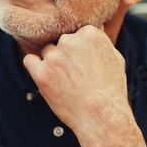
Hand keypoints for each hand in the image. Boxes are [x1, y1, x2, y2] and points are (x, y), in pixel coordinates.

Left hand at [22, 26, 132, 141]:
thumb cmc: (111, 90)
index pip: (77, 33)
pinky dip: (35, 68)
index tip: (84, 63)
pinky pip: (30, 61)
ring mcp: (54, 57)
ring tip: (66, 82)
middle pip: (61, 41)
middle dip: (66, 55)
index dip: (80, 50)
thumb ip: (101, 41)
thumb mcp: (116, 58)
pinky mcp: (41, 73)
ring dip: (52, 63)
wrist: (101, 117)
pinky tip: (45, 78)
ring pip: (47, 52)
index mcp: (89, 33)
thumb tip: (94, 29)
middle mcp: (70, 41)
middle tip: (76, 75)